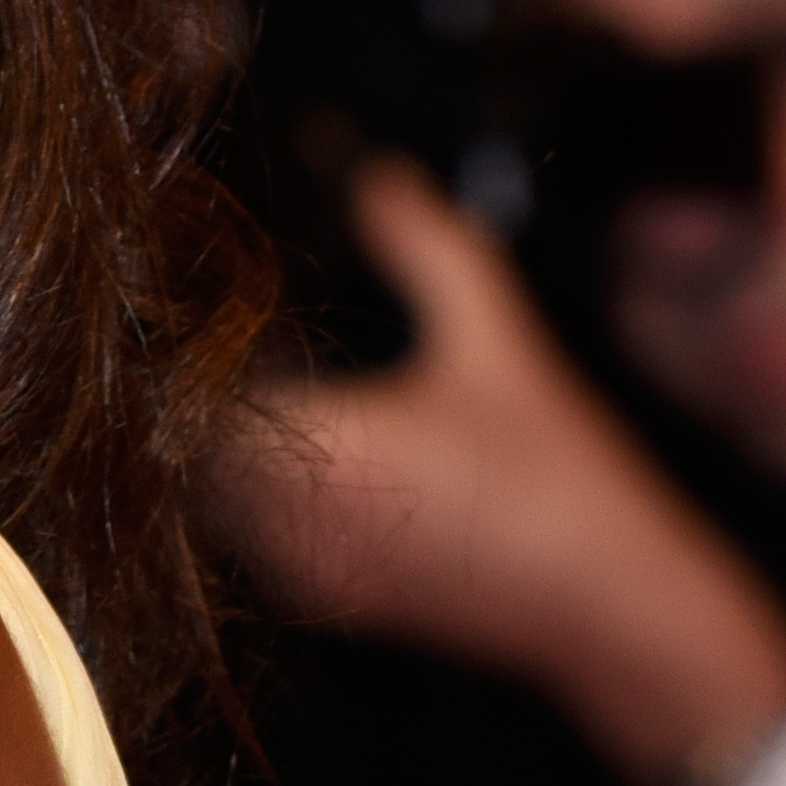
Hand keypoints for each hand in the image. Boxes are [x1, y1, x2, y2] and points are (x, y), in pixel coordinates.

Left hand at [212, 159, 785, 785]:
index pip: (182, 398)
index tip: (174, 297)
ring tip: (243, 382)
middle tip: (200, 329)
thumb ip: (427, 247)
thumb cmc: (560, 478)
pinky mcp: (327, 602)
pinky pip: (252, 541)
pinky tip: (300, 452)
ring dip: (218, 447)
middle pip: (178, 452)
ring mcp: (299, 572)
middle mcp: (284, 522)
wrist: (611, 608)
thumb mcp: (496, 341)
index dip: (175, 346)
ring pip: (209, 501)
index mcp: (310, 453)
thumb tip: (378, 177)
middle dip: (191, 392)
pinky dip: (256, 494)